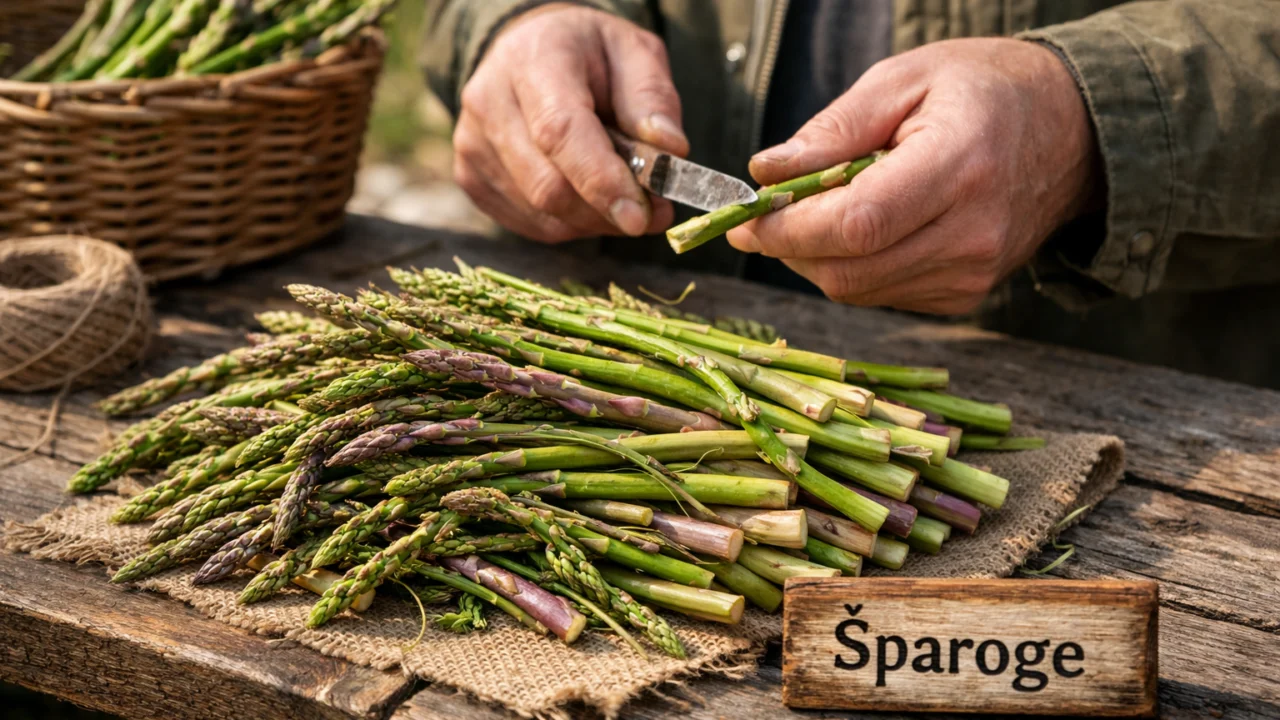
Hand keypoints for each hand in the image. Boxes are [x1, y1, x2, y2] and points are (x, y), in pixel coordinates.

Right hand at [453, 4, 686, 242]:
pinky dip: (570, 224)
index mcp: (533, 60)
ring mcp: (472, 143)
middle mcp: (489, 101)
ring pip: (541, 213)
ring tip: (622, 196)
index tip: (640, 218)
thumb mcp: (635, 53)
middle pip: (547, 185)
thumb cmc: (587, 54)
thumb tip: (670, 152)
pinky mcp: (470, 176)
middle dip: (606, 211)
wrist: (529, 49)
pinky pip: (530, 224)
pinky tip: (588, 197)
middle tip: (654, 211)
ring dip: (594, 221)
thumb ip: (653, 100)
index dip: (600, 182)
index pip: (560, 132)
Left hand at [726, 38, 1098, 313]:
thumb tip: (766, 173)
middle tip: (760, 219)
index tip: (747, 218)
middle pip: (849, 270)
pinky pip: (882, 294)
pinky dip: (852, 268)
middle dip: (789, 249)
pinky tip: (859, 230)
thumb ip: (833, 130)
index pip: (857, 223)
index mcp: (960, 165)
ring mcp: (973, 273)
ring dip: (815, 260)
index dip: (790, 229)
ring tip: (811, 214)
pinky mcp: (966, 296)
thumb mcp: (904, 80)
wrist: (1070, 132)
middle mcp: (973, 233)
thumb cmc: (982, 92)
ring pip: (858, 290)